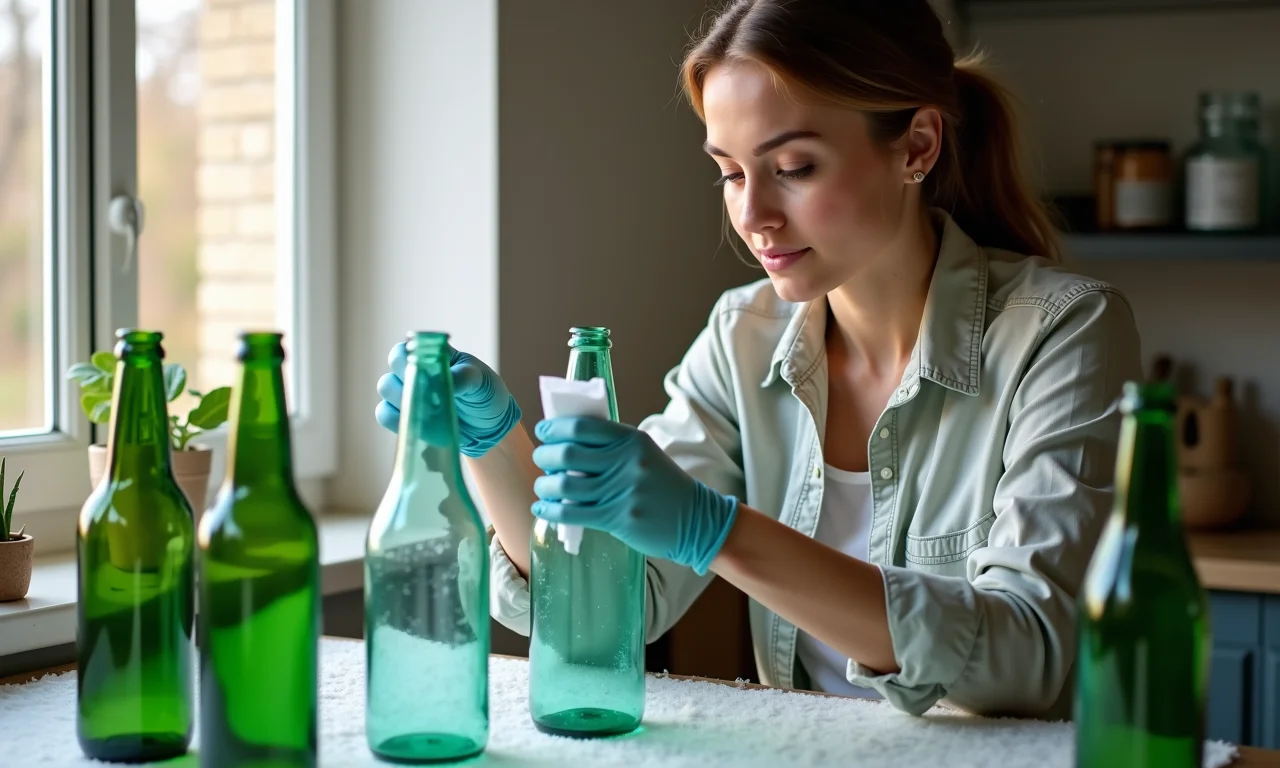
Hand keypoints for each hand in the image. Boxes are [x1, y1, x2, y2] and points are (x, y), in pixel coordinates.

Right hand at [375, 341, 521, 457]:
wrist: (490, 425)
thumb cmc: (484, 392)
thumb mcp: (480, 380)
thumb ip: (462, 376)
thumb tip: (444, 381)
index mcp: (428, 356)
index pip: (401, 351)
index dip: (402, 360)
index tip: (418, 371)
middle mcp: (412, 374)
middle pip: (390, 373)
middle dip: (405, 385)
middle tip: (427, 395)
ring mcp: (407, 396)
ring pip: (386, 393)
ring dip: (404, 402)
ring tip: (431, 411)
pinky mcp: (406, 418)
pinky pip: (386, 416)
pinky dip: (400, 421)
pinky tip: (422, 425)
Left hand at [530, 416, 738, 574]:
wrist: (697, 520)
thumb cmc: (664, 486)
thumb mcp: (645, 455)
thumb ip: (612, 447)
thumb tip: (565, 444)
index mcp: (632, 440)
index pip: (583, 426)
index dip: (556, 428)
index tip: (543, 430)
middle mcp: (626, 461)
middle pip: (568, 454)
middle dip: (545, 455)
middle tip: (541, 459)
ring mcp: (622, 490)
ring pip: (566, 485)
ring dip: (545, 486)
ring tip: (542, 487)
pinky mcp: (618, 518)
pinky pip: (572, 512)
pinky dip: (550, 510)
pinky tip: (542, 509)